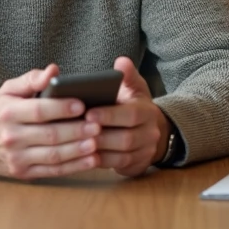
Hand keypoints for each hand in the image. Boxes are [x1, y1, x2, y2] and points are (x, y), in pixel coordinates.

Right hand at [0, 64, 101, 179]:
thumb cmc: (0, 111)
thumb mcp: (9, 90)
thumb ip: (32, 79)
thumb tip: (54, 71)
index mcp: (9, 113)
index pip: (38, 110)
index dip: (61, 108)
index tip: (82, 105)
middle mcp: (11, 137)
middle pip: (49, 135)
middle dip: (76, 131)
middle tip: (98, 125)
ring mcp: (16, 158)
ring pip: (53, 155)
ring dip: (77, 151)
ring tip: (97, 143)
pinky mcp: (23, 173)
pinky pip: (52, 171)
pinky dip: (74, 167)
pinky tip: (90, 160)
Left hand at [84, 56, 170, 177]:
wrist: (152, 131)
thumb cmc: (134, 106)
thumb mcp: (135, 88)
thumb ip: (128, 76)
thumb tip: (121, 61)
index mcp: (148, 112)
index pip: (131, 114)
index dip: (110, 115)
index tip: (88, 113)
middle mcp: (150, 133)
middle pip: (126, 138)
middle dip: (101, 136)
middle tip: (78, 132)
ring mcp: (145, 152)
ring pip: (121, 155)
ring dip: (98, 151)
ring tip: (77, 144)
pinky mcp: (137, 166)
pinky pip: (117, 167)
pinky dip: (100, 163)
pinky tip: (83, 156)